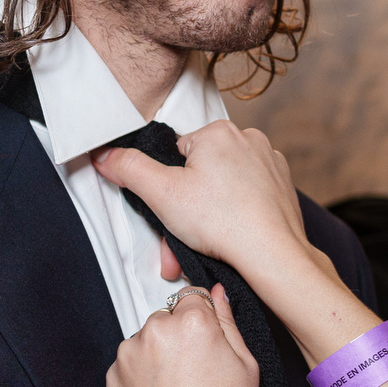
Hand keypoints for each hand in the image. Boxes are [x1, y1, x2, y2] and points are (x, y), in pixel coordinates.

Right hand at [93, 120, 310, 279]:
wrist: (273, 254)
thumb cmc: (223, 222)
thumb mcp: (161, 193)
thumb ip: (129, 169)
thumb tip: (105, 155)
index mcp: (218, 131)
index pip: (176, 155)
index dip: (167, 187)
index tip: (171, 213)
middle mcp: (248, 139)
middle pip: (201, 174)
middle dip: (187, 210)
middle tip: (183, 239)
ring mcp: (269, 163)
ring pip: (223, 187)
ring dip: (209, 215)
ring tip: (207, 244)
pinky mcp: (283, 186)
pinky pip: (248, 196)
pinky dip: (236, 214)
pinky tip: (232, 236)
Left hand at [107, 285, 257, 386]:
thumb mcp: (246, 367)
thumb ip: (228, 323)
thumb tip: (218, 296)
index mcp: (192, 322)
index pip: (194, 297)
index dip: (204, 320)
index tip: (207, 340)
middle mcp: (155, 331)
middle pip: (168, 318)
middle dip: (180, 337)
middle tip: (196, 373)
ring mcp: (129, 354)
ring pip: (147, 340)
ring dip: (159, 354)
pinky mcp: (113, 376)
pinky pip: (130, 363)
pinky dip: (142, 375)